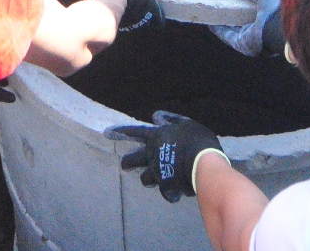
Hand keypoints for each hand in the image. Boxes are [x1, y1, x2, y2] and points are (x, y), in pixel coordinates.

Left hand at [105, 111, 227, 202]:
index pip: (135, 132)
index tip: (107, 132)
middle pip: (132, 159)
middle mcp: (152, 154)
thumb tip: (156, 116)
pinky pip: (165, 193)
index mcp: (156, 137)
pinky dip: (170, 193)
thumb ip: (172, 120)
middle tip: (125, 164)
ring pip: (145, 178)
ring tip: (154, 180)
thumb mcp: (186, 124)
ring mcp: (157, 172)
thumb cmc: (197, 140)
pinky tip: (176, 194)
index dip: (121, 131)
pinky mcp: (165, 187)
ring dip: (149, 179)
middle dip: (127, 162)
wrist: (203, 163)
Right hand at [210, 0, 281, 57]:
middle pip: (243, 22)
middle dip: (234, 14)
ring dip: (223, 22)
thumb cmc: (277, 10)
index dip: (246, 6)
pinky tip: (210, 22)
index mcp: (270, 20)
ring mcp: (250, 39)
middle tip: (224, 4)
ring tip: (214, 12)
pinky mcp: (240, 44)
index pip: (256, 13)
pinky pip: (227, 36)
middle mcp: (261, 32)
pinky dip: (218, 29)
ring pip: (233, 30)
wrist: (277, 29)